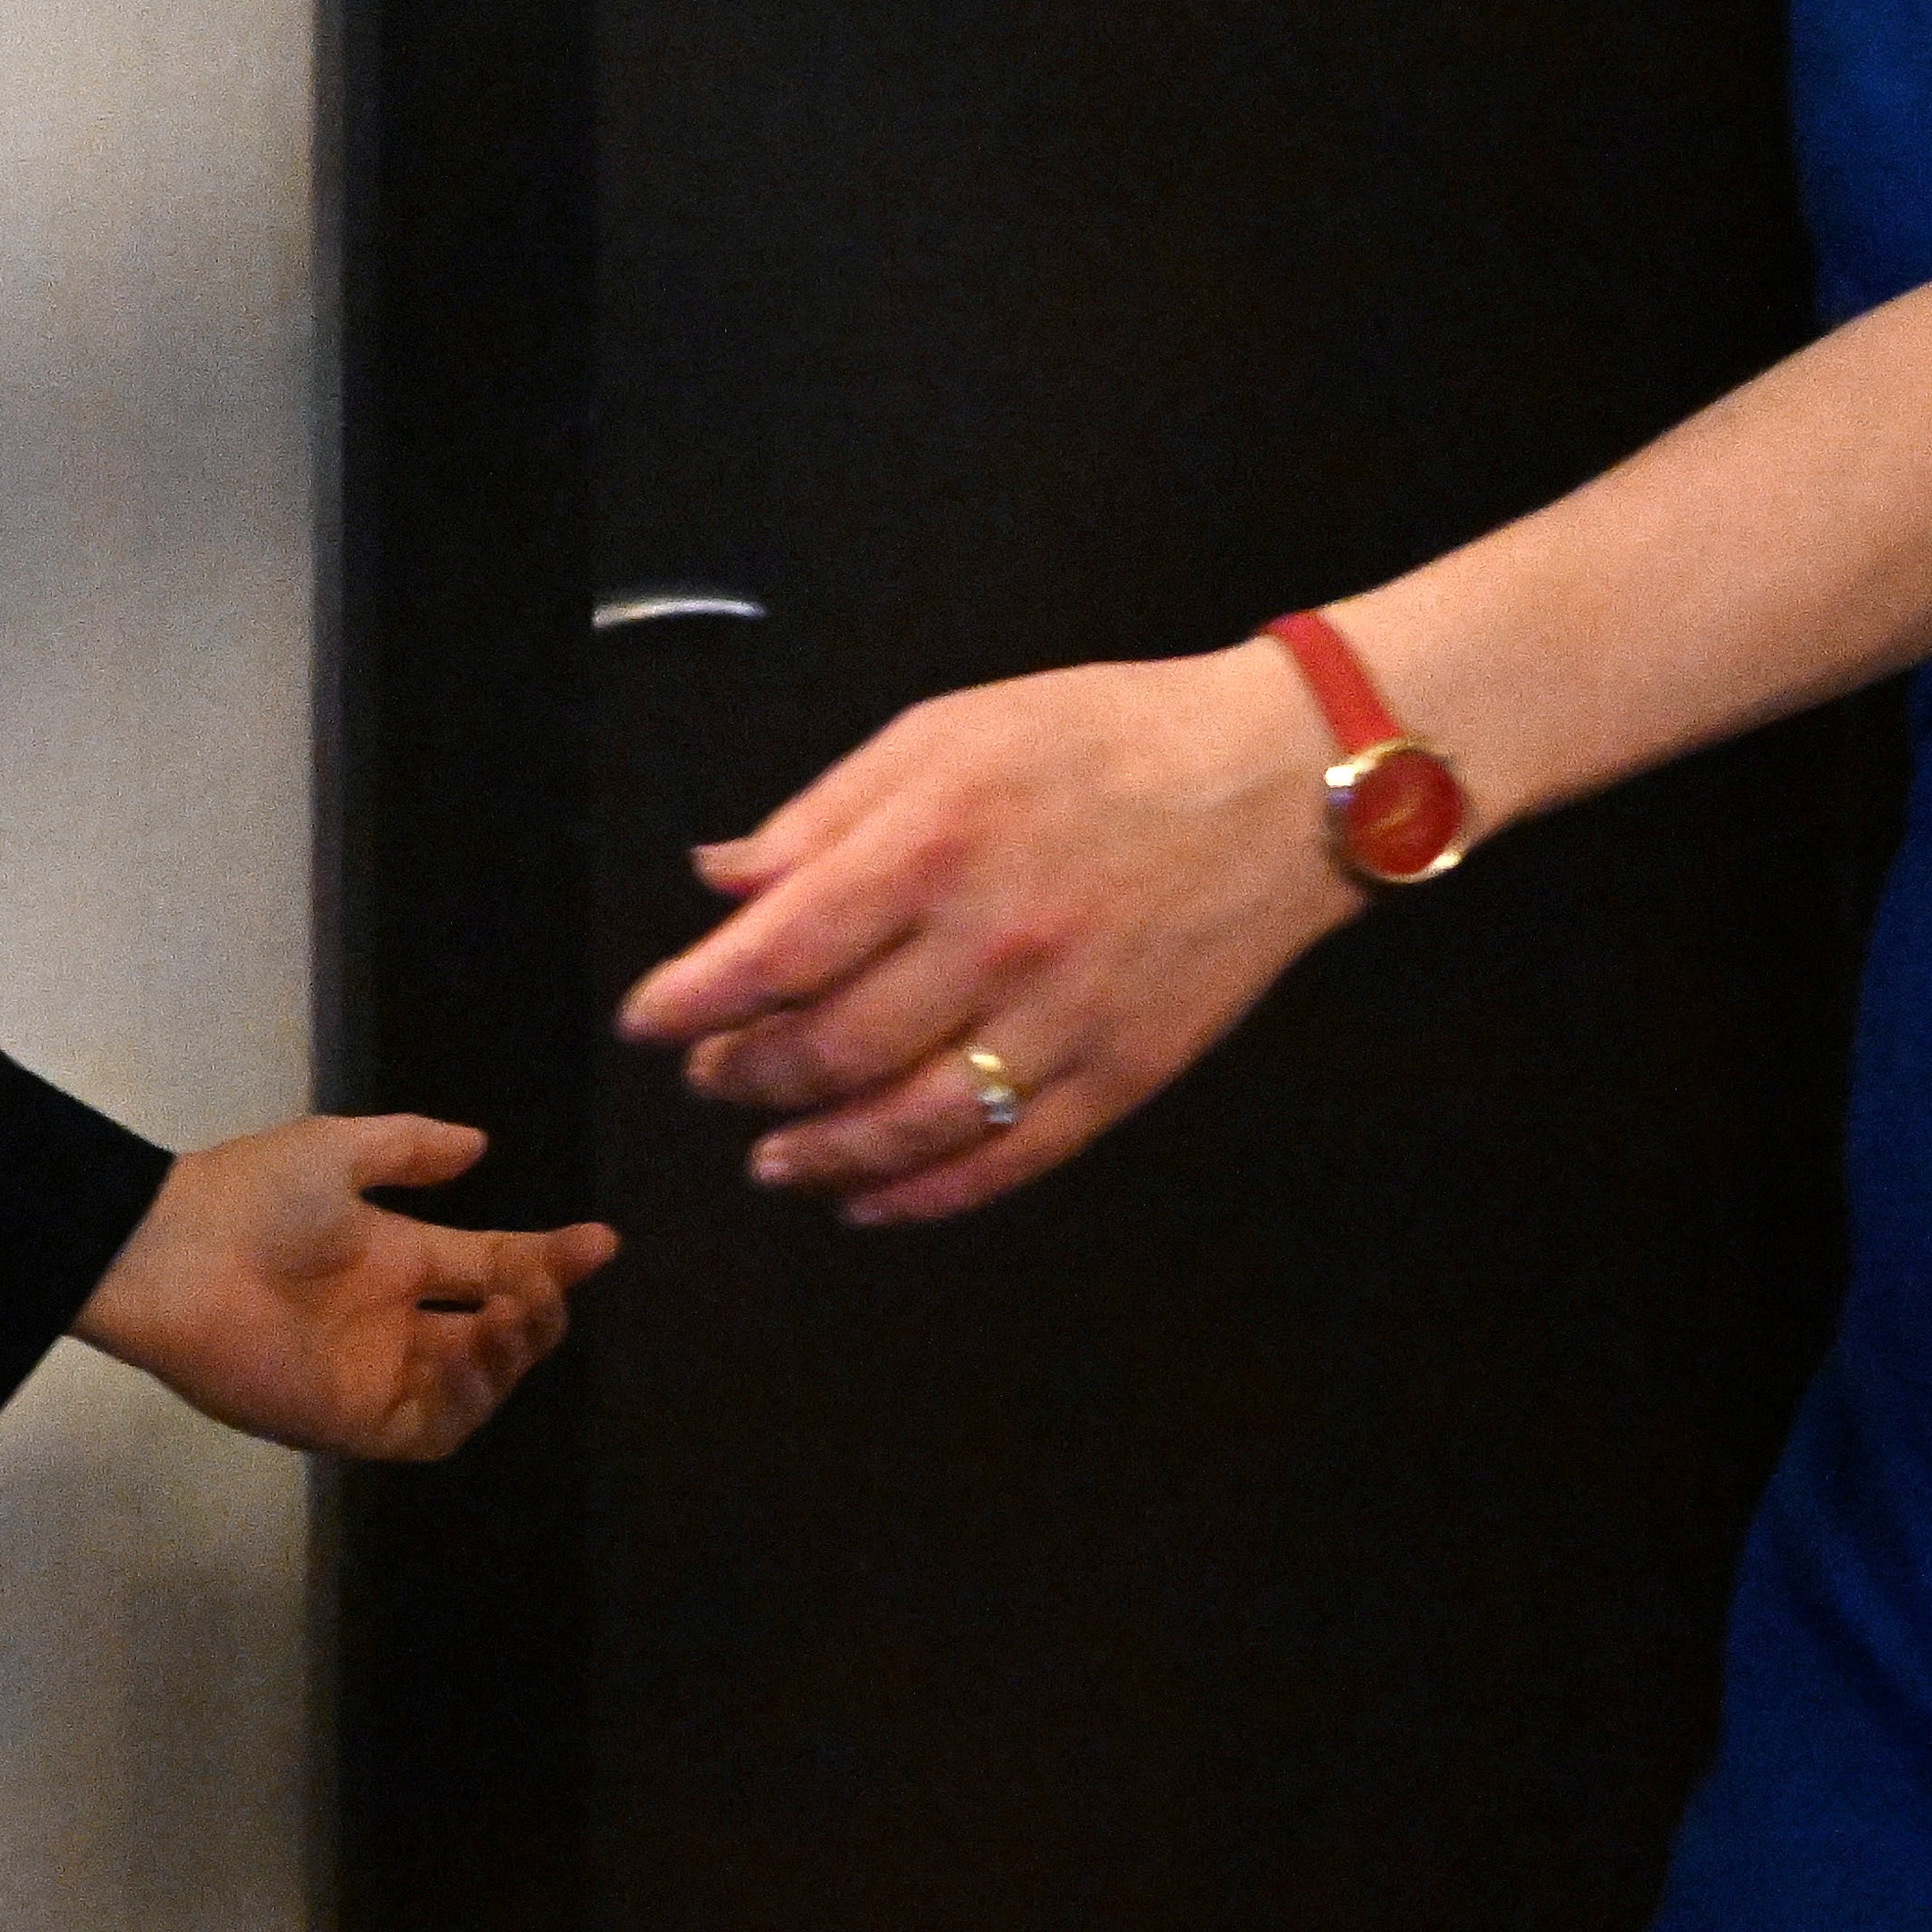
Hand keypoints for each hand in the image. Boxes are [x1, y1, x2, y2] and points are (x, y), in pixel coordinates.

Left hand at [75, 1113, 616, 1458]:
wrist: (169, 1254)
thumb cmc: (247, 1195)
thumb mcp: (336, 1150)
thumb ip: (409, 1148)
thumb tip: (480, 1146)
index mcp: (393, 1259)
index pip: (489, 1265)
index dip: (548, 1259)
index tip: (600, 1243)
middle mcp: (393, 1321)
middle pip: (495, 1333)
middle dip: (539, 1313)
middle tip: (543, 1286)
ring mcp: (375, 1374)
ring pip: (474, 1387)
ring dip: (510, 1356)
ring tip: (509, 1314)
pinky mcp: (351, 1420)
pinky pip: (431, 1429)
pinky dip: (467, 1400)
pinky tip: (474, 1351)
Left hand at [614, 647, 1357, 1224]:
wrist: (1284, 781)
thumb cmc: (1108, 736)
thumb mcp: (948, 730)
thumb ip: (826, 813)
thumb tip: (723, 880)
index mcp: (935, 843)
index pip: (779, 949)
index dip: (694, 996)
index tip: (646, 1019)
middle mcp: (992, 942)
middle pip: (830, 1048)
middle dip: (745, 1075)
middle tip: (710, 1076)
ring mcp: (1062, 1020)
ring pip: (908, 1124)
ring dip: (819, 1154)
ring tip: (771, 1159)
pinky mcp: (1124, 1075)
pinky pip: (1007, 1161)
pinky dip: (925, 1195)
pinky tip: (869, 1201)